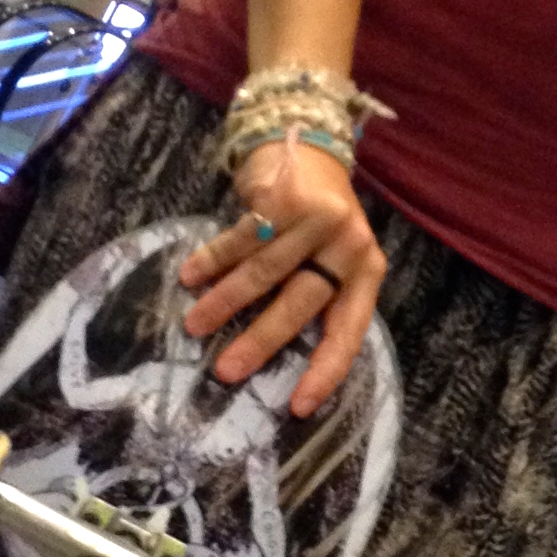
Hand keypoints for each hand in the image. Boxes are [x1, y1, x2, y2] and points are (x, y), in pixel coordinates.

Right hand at [179, 133, 385, 417]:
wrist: (312, 149)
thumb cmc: (318, 223)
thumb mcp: (334, 260)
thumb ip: (316, 298)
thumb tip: (269, 353)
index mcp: (367, 272)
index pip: (348, 331)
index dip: (324, 371)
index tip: (297, 406)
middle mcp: (347, 246)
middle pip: (300, 303)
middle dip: (261, 341)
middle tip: (226, 372)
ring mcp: (315, 219)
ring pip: (264, 272)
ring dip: (224, 302)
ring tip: (194, 326)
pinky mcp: (283, 197)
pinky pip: (241, 238)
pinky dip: (213, 260)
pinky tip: (189, 277)